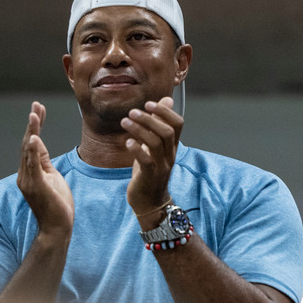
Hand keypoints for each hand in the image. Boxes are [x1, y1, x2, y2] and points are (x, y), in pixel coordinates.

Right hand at [17, 102, 73, 235]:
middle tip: (37, 105)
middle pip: (28, 143)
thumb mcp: (53, 178)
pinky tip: (35, 138)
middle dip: (33, 123)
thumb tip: (42, 148)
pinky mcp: (36, 186)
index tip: (39, 109)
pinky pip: (33, 165)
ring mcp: (29, 180)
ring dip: (32, 131)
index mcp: (30, 171)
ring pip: (29, 151)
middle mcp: (25, 174)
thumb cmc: (57, 206)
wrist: (57, 229)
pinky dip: (33, 151)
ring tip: (34, 114)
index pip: (32, 144)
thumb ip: (45, 163)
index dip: (35, 126)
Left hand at [120, 97, 182, 216]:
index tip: (148, 104)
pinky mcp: (150, 177)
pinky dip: (136, 149)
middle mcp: (169, 155)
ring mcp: (161, 166)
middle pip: (166, 131)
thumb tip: (167, 100)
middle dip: (149, 118)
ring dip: (139, 130)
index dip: (165, 111)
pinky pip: (146, 161)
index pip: (178, 124)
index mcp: (172, 147)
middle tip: (132, 112)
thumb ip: (159, 124)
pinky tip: (127, 142)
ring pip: (155, 143)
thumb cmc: (149, 171)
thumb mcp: (154, 147)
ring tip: (124, 122)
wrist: (149, 202)